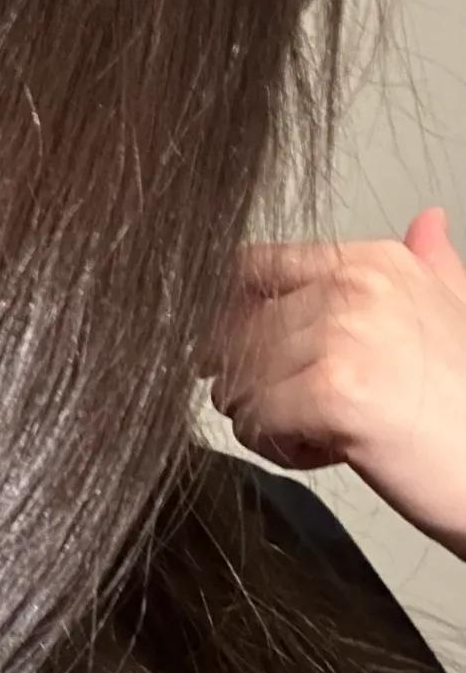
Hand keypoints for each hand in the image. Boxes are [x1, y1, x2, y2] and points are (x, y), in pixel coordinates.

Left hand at [205, 207, 465, 558]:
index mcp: (376, 261)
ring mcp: (343, 336)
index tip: (233, 354)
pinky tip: (324, 452)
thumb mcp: (454, 313)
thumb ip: (427, 267)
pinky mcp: (332, 394)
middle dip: (248, 378)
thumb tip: (424, 221)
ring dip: (265, 417)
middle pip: (237, 327)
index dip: (230, 318)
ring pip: (241, 376)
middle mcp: (356, 287)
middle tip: (292, 411)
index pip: (253, 269)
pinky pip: (255, 419)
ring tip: (318, 433)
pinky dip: (276, 447)